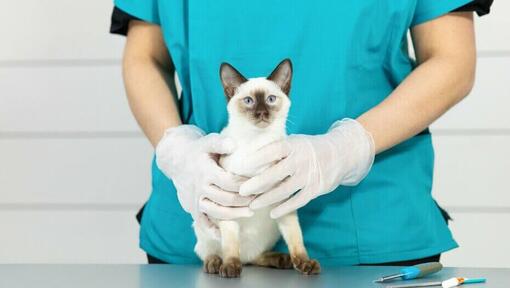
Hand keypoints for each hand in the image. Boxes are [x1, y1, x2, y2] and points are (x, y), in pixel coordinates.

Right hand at [156, 125, 253, 236]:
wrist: (176, 159)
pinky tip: (222, 235)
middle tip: (259, 199)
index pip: (229, 182)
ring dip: (235, 215)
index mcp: (206, 171)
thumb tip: (234, 145)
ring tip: (250, 212)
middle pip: (226, 199)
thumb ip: (220, 143)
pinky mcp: (192, 207)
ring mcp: (195, 199)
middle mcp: (200, 187)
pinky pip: (202, 222)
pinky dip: (211, 230)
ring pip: (217, 212)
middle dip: (245, 200)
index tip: (258, 184)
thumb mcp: (208, 142)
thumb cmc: (198, 149)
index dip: (245, 185)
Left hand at [239, 119, 374, 218]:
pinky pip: (298, 201)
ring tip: (252, 205)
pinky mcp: (316, 188)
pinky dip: (284, 208)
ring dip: (266, 199)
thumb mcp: (293, 142)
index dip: (254, 159)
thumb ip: (274, 148)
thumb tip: (245, 156)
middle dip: (256, 184)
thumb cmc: (307, 148)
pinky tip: (272, 213)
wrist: (340, 153)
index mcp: (293, 145)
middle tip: (241, 191)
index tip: (238, 168)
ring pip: (284, 190)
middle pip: (275, 173)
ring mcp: (309, 175)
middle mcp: (301, 159)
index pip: (271, 151)